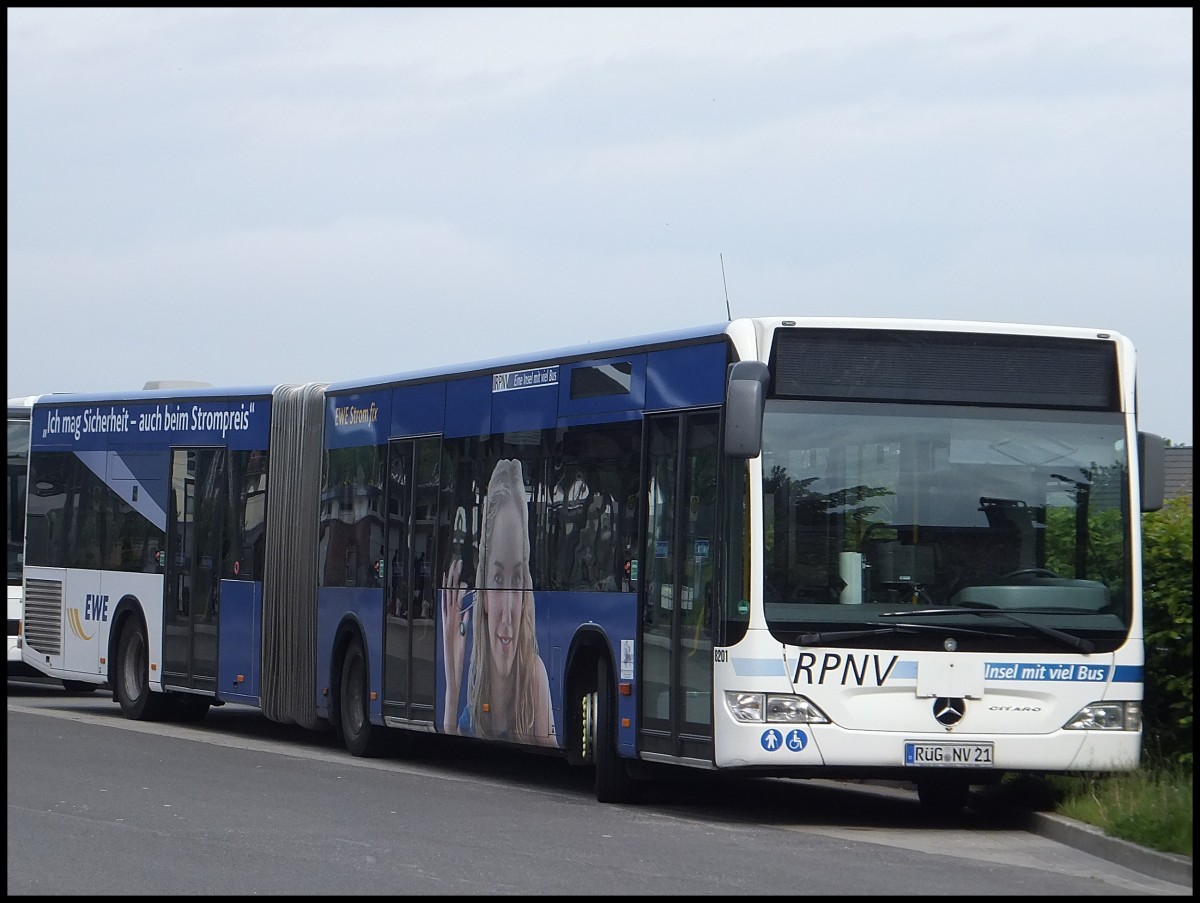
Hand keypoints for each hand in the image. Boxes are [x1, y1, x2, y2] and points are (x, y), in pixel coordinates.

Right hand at [441, 558, 468, 731]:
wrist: (452, 674)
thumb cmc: (457, 657)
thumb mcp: (462, 637)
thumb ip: (464, 624)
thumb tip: (469, 613)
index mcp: (450, 622)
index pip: (450, 598)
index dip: (452, 584)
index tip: (455, 570)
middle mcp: (448, 621)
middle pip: (449, 595)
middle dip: (451, 578)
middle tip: (456, 562)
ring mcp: (449, 624)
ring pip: (451, 599)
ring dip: (454, 584)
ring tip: (458, 569)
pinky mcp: (452, 629)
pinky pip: (455, 610)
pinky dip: (459, 598)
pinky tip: (465, 588)